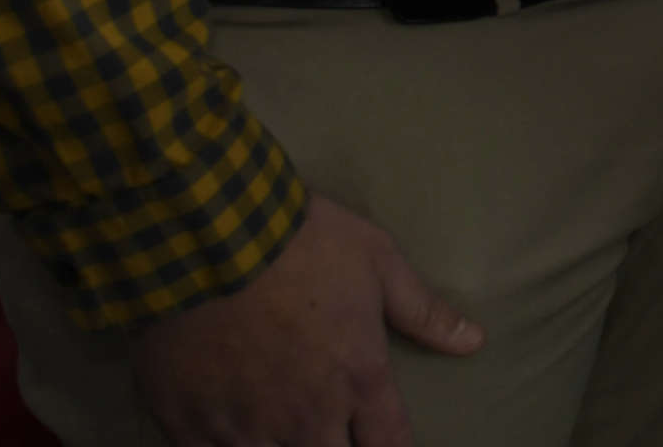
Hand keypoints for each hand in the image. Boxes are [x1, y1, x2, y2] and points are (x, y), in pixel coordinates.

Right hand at [132, 191, 480, 446]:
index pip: (390, 444)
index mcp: (358, 379)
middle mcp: (306, 417)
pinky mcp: (187, 427)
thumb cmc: (302, 243)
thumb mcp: (377, 262)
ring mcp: (244, 428)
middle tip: (331, 427)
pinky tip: (231, 429)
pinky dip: (225, 445)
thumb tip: (474, 341)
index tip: (383, 438)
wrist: (207, 237)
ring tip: (281, 425)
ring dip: (282, 446)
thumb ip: (422, 311)